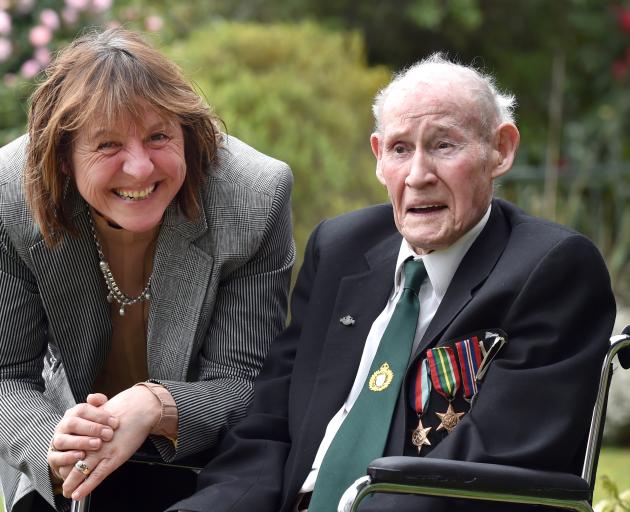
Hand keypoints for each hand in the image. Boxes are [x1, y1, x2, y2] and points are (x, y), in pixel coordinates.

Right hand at [47, 394, 118, 480]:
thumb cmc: (93, 432)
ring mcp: (56, 441)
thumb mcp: (98, 418)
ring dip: (81, 442)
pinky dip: (68, 457)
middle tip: (108, 434)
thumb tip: (94, 397)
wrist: (81, 453)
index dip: (99, 415)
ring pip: (63, 440)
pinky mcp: (53, 458)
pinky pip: (55, 457)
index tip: (115, 423)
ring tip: (98, 444)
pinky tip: (81, 456)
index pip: (82, 409)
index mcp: (73, 414)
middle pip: (72, 423)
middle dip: (92, 428)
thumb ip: (99, 406)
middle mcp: (62, 426)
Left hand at [62, 384, 161, 499]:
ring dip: (71, 483)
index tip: (62, 466)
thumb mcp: (106, 404)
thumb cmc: (127, 405)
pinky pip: (96, 476)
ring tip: (67, 492)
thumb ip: (96, 404)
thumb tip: (91, 398)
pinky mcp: (113, 457)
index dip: (63, 458)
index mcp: (88, 430)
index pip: (69, 447)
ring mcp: (102, 451)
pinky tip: (77, 494)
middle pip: (71, 460)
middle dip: (65, 473)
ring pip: (80, 470)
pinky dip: (86, 487)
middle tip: (62, 484)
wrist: (142, 408)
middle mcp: (92, 441)